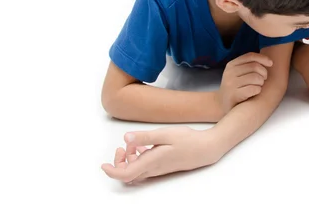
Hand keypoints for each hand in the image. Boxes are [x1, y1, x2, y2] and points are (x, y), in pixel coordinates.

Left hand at [101, 126, 223, 182]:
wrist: (206, 148)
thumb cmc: (187, 140)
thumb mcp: (165, 134)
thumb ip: (145, 137)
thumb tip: (126, 138)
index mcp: (151, 162)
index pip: (125, 174)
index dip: (111, 171)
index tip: (103, 165)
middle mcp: (153, 169)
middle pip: (128, 174)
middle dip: (119, 162)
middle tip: (122, 147)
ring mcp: (158, 169)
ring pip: (136, 171)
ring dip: (129, 160)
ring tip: (133, 144)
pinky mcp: (163, 166)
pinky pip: (144, 168)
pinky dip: (138, 159)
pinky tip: (144, 147)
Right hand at [215, 52, 273, 114]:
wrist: (221, 104)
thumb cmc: (235, 88)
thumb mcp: (237, 73)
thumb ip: (249, 66)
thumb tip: (268, 61)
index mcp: (232, 65)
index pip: (250, 56)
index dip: (263, 58)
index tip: (271, 64)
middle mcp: (230, 72)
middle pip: (255, 66)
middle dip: (264, 73)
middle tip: (263, 80)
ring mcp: (231, 84)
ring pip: (255, 77)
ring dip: (261, 82)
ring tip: (259, 86)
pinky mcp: (233, 95)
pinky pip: (253, 89)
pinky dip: (258, 90)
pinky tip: (255, 92)